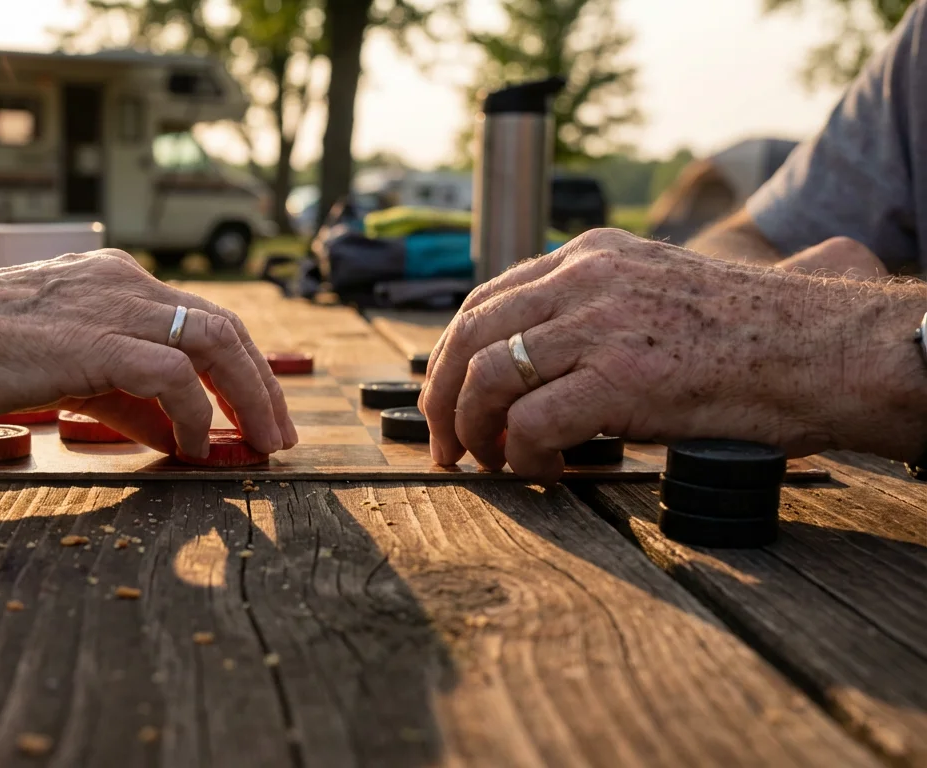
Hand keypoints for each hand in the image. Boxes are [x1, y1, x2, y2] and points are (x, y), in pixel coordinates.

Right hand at [0, 249, 298, 458]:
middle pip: (226, 327)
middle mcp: (124, 283)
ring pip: (217, 343)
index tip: (256, 411)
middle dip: (262, 384)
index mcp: (114, 282)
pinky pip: (176, 377)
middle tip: (280, 432)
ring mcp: (114, 306)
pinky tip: (194, 447)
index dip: (240, 368)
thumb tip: (174, 431)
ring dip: (249, 398)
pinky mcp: (100, 339)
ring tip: (262, 443)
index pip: (202, 320)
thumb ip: (123, 396)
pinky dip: (196, 414)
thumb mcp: (63, 370)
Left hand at [419, 229, 926, 481]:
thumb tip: (527, 369)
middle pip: (470, 336)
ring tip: (488, 462)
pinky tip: (541, 469)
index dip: (451, 356)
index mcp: (590, 257)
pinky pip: (533, 423)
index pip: (485, 300)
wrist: (822, 349)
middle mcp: (586, 279)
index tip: (444, 397)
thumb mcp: (655, 293)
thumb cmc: (748, 335)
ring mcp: (602, 325)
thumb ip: (591, 312)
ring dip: (473, 430)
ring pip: (488, 378)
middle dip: (441, 398)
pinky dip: (523, 455)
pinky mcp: (622, 377)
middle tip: (444, 444)